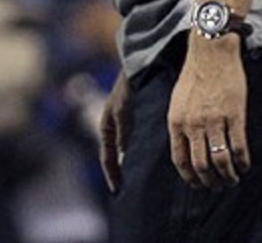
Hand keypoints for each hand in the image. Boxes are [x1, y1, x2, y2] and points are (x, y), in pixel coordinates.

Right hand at [99, 70, 131, 191]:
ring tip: (143, 181)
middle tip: (130, 192)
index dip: (112, 174)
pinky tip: (154, 161)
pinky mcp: (136, 122)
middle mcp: (115, 128)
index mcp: (106, 127)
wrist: (137, 69)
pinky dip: (142, 154)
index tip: (118, 190)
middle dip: (122, 173)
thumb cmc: (126, 88)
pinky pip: (137, 143)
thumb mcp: (122, 111)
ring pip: (128, 151)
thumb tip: (124, 155)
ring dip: (133, 165)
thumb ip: (122, 131)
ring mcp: (125, 126)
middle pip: (117, 157)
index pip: (107, 157)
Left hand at [167, 34, 249, 188]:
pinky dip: (243, 163)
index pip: (180, 159)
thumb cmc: (194, 75)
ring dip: (228, 176)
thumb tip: (184, 149)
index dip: (190, 177)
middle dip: (210, 181)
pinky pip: (239, 148)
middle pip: (201, 165)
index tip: (198, 184)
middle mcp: (193, 124)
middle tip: (218, 185)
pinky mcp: (234, 115)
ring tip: (233, 180)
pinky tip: (245, 165)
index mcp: (176, 121)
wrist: (211, 51)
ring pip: (221, 161)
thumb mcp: (177, 101)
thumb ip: (180, 124)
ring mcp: (214, 121)